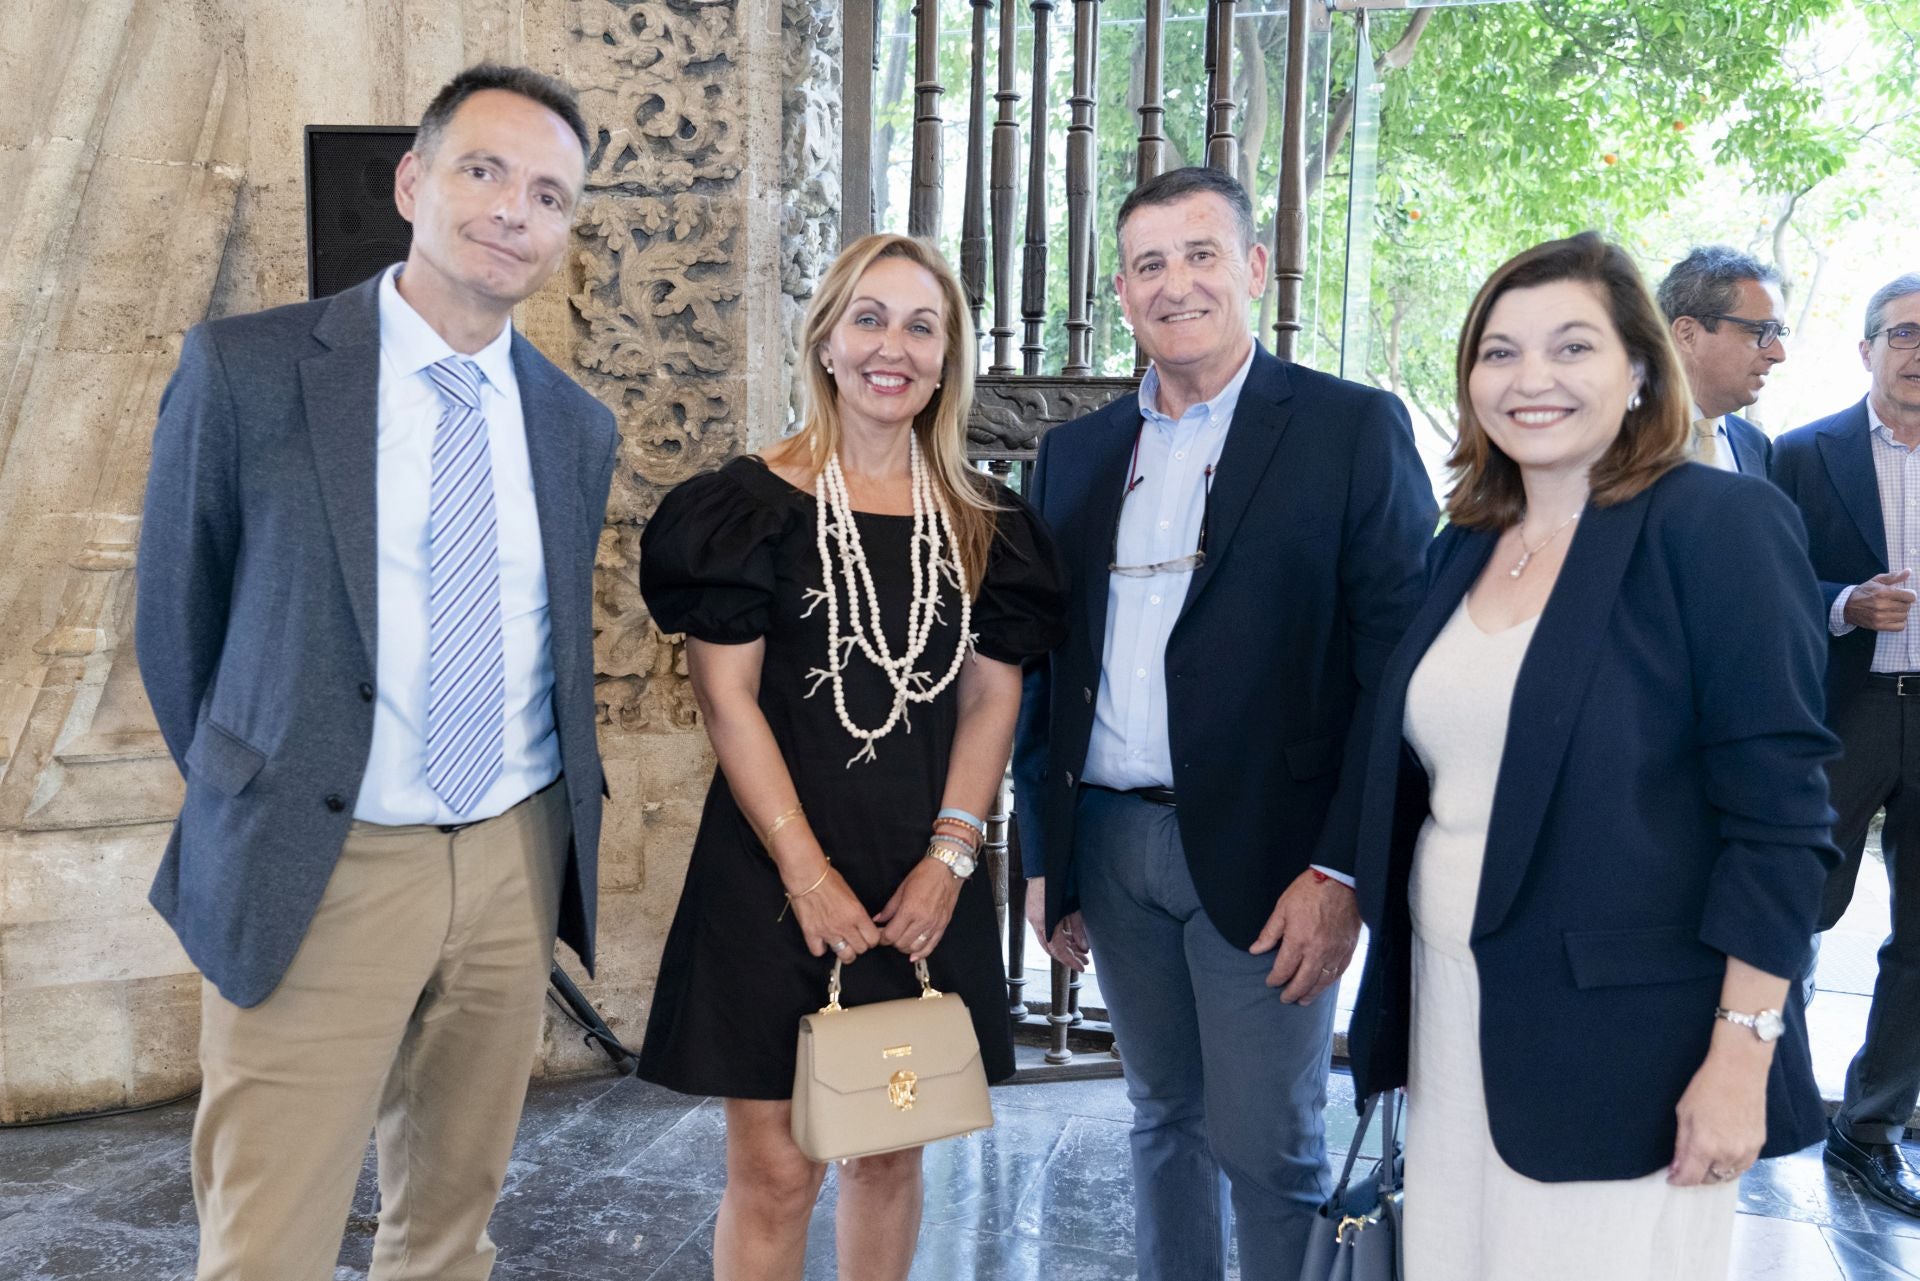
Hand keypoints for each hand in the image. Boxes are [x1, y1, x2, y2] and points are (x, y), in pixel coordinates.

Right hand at [788, 863, 881, 962]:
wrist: (807, 876)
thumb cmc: (828, 879)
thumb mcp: (851, 895)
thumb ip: (858, 913)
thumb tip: (862, 925)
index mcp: (857, 914)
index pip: (873, 939)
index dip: (871, 939)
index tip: (867, 936)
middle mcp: (844, 925)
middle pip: (861, 949)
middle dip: (859, 946)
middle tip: (854, 939)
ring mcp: (827, 931)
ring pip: (844, 955)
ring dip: (844, 951)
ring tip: (841, 944)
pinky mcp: (811, 933)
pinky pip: (819, 952)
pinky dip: (820, 948)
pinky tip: (822, 940)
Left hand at [875, 857, 963, 963]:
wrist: (946, 869)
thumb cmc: (924, 875)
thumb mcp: (901, 889)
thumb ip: (889, 908)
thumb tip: (878, 920)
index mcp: (910, 910)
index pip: (891, 935)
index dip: (882, 938)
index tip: (880, 935)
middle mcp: (922, 920)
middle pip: (901, 944)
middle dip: (892, 942)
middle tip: (889, 936)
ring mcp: (934, 924)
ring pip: (915, 948)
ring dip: (905, 948)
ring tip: (901, 941)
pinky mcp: (942, 925)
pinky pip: (931, 946)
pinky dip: (921, 953)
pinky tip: (914, 955)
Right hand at [1025, 878, 1089, 971]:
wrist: (1047, 861)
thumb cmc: (1062, 879)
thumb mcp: (1074, 906)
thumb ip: (1078, 928)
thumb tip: (1084, 947)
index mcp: (1044, 921)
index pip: (1056, 949)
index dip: (1070, 960)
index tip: (1081, 967)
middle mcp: (1036, 920)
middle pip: (1051, 947)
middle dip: (1069, 955)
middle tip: (1084, 961)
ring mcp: (1034, 915)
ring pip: (1049, 939)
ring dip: (1065, 945)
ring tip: (1081, 950)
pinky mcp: (1036, 909)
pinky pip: (1046, 929)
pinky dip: (1059, 935)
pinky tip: (1071, 937)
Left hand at [1250, 870, 1360, 1003]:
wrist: (1339, 880)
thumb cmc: (1309, 891)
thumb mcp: (1282, 908)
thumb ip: (1269, 933)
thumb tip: (1256, 950)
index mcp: (1298, 940)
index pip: (1284, 969)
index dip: (1275, 979)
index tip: (1270, 982)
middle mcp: (1318, 951)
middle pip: (1303, 981)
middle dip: (1292, 992)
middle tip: (1285, 999)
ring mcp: (1335, 951)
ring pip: (1322, 981)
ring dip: (1311, 993)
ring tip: (1303, 1000)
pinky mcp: (1348, 948)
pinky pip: (1338, 972)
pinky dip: (1329, 982)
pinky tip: (1323, 985)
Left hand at [1668, 1032, 1770, 1185]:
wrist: (1740, 1070)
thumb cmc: (1707, 1086)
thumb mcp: (1684, 1114)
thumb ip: (1681, 1145)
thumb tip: (1676, 1169)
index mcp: (1705, 1146)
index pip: (1690, 1178)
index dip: (1678, 1180)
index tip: (1672, 1177)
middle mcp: (1727, 1154)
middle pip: (1709, 1179)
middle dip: (1695, 1175)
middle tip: (1687, 1164)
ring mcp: (1746, 1151)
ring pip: (1727, 1176)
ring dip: (1713, 1172)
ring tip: (1704, 1160)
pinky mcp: (1759, 1146)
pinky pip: (1742, 1166)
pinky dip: (1730, 1166)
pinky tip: (1722, 1155)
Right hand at [1845, 570, 1915, 630]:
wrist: (1846, 606)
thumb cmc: (1864, 591)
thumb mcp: (1877, 580)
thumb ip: (1894, 576)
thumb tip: (1909, 571)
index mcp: (1883, 592)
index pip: (1910, 596)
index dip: (1909, 595)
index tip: (1904, 594)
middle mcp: (1882, 605)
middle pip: (1907, 606)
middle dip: (1904, 603)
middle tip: (1896, 601)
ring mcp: (1880, 617)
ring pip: (1904, 616)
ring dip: (1901, 613)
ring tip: (1893, 609)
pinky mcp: (1878, 626)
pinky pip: (1900, 627)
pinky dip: (1899, 622)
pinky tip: (1892, 617)